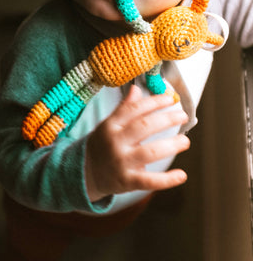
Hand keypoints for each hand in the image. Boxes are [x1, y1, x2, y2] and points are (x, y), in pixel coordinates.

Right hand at [85, 84, 189, 201]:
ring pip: (150, 152)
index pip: (133, 109)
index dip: (153, 102)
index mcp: (110, 125)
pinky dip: (167, 180)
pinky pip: (149, 181)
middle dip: (166, 119)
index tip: (170, 99)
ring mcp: (121, 162)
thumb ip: (124, 108)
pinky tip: (182, 175)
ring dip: (171, 145)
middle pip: (143, 127)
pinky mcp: (127, 181)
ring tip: (185, 141)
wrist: (85, 172)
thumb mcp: (109, 124)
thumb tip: (137, 89)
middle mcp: (115, 142)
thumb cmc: (103, 144)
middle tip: (183, 116)